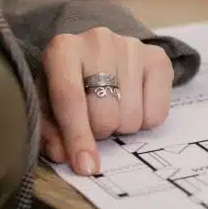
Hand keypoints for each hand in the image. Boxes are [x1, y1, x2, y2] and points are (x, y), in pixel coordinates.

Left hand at [40, 27, 174, 174]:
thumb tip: (63, 155)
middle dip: (100, 130)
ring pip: (132, 118)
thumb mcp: (48, 103)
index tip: (85, 166)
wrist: (99, 53)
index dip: (77, 137)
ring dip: (122, 126)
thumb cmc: (70, 82)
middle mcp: (99, 42)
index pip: (70, 98)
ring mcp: (132, 48)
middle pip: (105, 114)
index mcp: (63, 50)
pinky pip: (157, 115)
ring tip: (114, 110)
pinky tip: (134, 104)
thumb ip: (50, 130)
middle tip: (95, 121)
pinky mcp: (158, 58)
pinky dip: (145, 121)